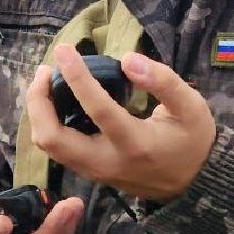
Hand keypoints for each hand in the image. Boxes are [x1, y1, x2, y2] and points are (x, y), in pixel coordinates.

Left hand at [27, 45, 216, 202]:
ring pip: (48, 146)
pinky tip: (56, 100)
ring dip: (39, 112)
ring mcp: (95, 172)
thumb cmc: (192, 140)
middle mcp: (107, 162)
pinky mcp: (90, 173)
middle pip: (52, 138)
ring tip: (46, 81)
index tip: (65, 50)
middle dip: (39, 101)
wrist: (194, 184)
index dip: (76, 77)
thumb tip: (127, 58)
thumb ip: (162, 81)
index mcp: (135, 144)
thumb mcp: (191, 107)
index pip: (96, 109)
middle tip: (45, 69)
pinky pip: (57, 150)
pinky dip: (47, 123)